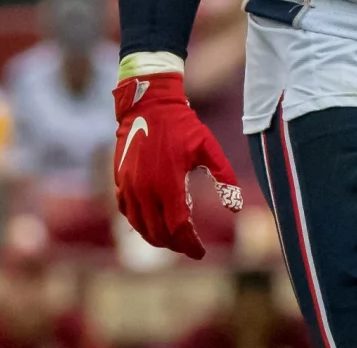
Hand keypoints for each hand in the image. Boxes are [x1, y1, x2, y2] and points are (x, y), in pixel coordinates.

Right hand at [113, 72, 242, 256]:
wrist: (149, 104)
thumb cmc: (182, 125)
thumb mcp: (208, 147)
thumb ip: (224, 177)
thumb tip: (236, 208)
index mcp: (168, 185)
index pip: (178, 228)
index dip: (190, 244)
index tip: (201, 252)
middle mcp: (145, 190)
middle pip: (159, 233)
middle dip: (176, 245)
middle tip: (189, 248)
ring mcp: (129, 187)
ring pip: (141, 226)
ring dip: (156, 238)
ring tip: (173, 241)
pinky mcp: (119, 181)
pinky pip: (127, 212)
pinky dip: (139, 224)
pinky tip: (151, 225)